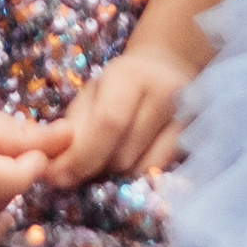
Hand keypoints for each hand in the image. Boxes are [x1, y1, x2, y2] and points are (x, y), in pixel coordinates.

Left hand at [41, 32, 204, 186]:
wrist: (166, 70)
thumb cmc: (118, 87)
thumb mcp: (89, 98)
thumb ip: (69, 133)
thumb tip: (53, 174)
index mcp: (130, 75)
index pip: (109, 122)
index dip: (82, 155)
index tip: (59, 176)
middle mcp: (165, 93)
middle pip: (123, 153)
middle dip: (94, 168)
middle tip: (80, 167)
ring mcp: (186, 118)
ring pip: (139, 169)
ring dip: (114, 175)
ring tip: (107, 159)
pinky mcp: (194, 140)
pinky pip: (157, 173)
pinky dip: (136, 176)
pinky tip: (129, 162)